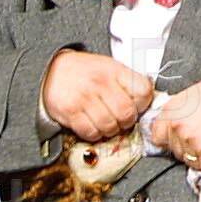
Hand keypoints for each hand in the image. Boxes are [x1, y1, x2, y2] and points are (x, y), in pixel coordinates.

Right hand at [40, 51, 155, 140]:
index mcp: (114, 70)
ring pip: (109, 126)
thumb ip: (128, 82)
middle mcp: (100, 83)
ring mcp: (84, 98)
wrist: (53, 69)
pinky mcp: (69, 111)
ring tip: (106, 124)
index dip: (143, 104)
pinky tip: (93, 126)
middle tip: (121, 120)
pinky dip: (94, 134)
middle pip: (126, 113)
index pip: (143, 92)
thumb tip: (146, 100)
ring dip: (110, 130)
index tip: (136, 106)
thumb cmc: (85, 71)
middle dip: (126, 122)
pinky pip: (90, 132)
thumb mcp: (109, 67)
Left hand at [146, 77, 200, 177]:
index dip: (169, 139)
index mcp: (172, 110)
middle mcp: (178, 127)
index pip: (157, 135)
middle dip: (190, 148)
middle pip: (177, 150)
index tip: (178, 139)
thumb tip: (179, 118)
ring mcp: (192, 142)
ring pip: (192, 161)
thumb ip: (183, 109)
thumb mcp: (199, 92)